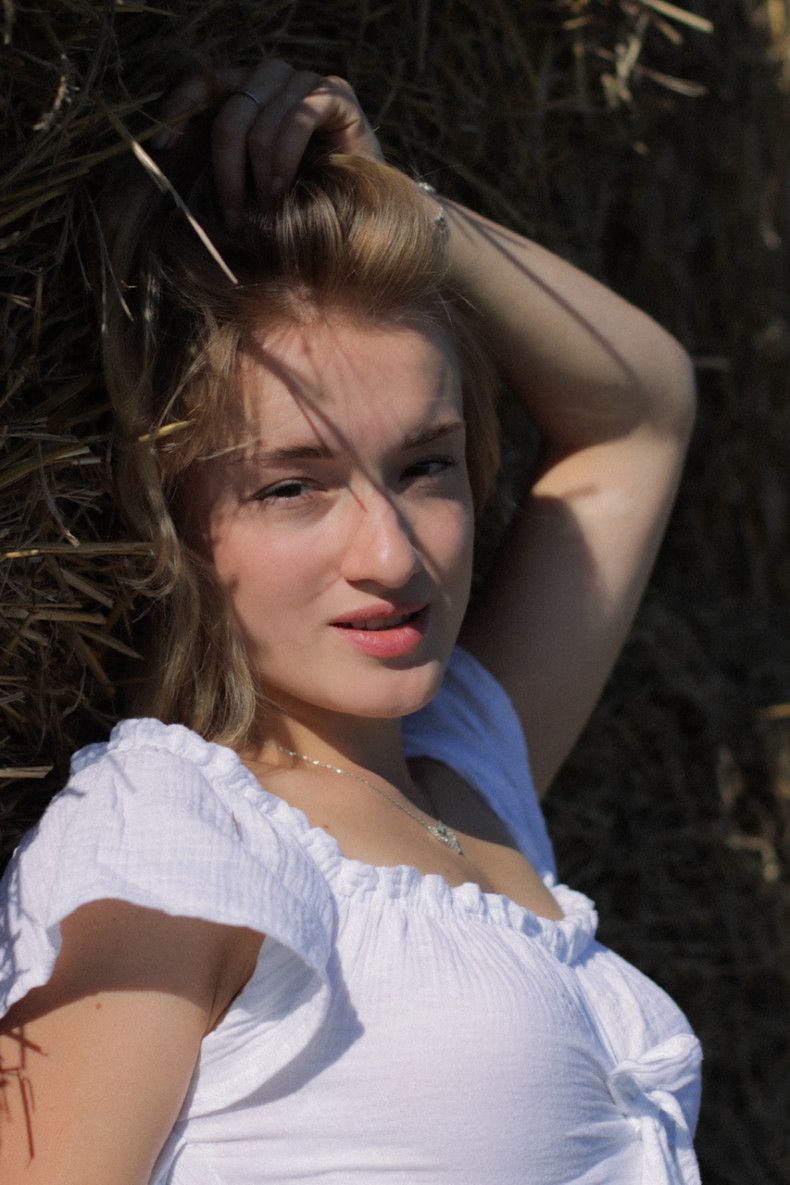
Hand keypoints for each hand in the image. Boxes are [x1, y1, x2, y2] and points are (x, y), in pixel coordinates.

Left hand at [157, 60, 382, 220]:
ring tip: (267, 209)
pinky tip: (285, 190)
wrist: (363, 212)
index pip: (200, 81)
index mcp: (244, 90)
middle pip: (230, 111)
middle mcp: (272, 77)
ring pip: (261, 119)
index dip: (177, 109)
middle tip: (235, 217)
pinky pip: (298, 118)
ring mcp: (305, 81)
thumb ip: (216, 165)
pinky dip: (286, 159)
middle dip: (227, 172)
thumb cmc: (301, 201)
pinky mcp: (336, 94)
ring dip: (259, 174)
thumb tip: (162, 159)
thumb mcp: (248, 184)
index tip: (161, 150)